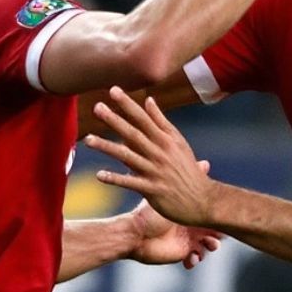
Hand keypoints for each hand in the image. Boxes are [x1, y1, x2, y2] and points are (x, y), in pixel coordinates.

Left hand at [85, 88, 217, 227]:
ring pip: (128, 157)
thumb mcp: (178, 142)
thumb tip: (148, 100)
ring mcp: (155, 172)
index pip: (144, 118)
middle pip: (134, 133)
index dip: (128, 104)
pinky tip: (99, 175)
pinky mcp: (152, 190)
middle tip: (97, 107)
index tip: (113, 90)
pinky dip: (115, 178)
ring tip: (88, 140)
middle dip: (115, 120)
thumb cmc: (188, 170)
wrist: (204, 200)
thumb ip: (161, 122)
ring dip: (107, 147)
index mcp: (165, 140)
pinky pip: (130, 183)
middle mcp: (159, 153)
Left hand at [128, 166, 221, 268]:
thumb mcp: (169, 195)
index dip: (218, 214)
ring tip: (209, 245)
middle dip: (219, 232)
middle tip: (220, 234)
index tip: (225, 215)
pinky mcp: (182, 253)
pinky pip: (195, 259)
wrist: (134, 235)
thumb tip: (206, 162)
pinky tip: (192, 258)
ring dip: (211, 246)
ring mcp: (187, 240)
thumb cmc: (148, 215)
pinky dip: (196, 259)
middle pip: (213, 228)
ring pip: (208, 245)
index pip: (209, 212)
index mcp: (188, 211)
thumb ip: (186, 181)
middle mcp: (190, 225)